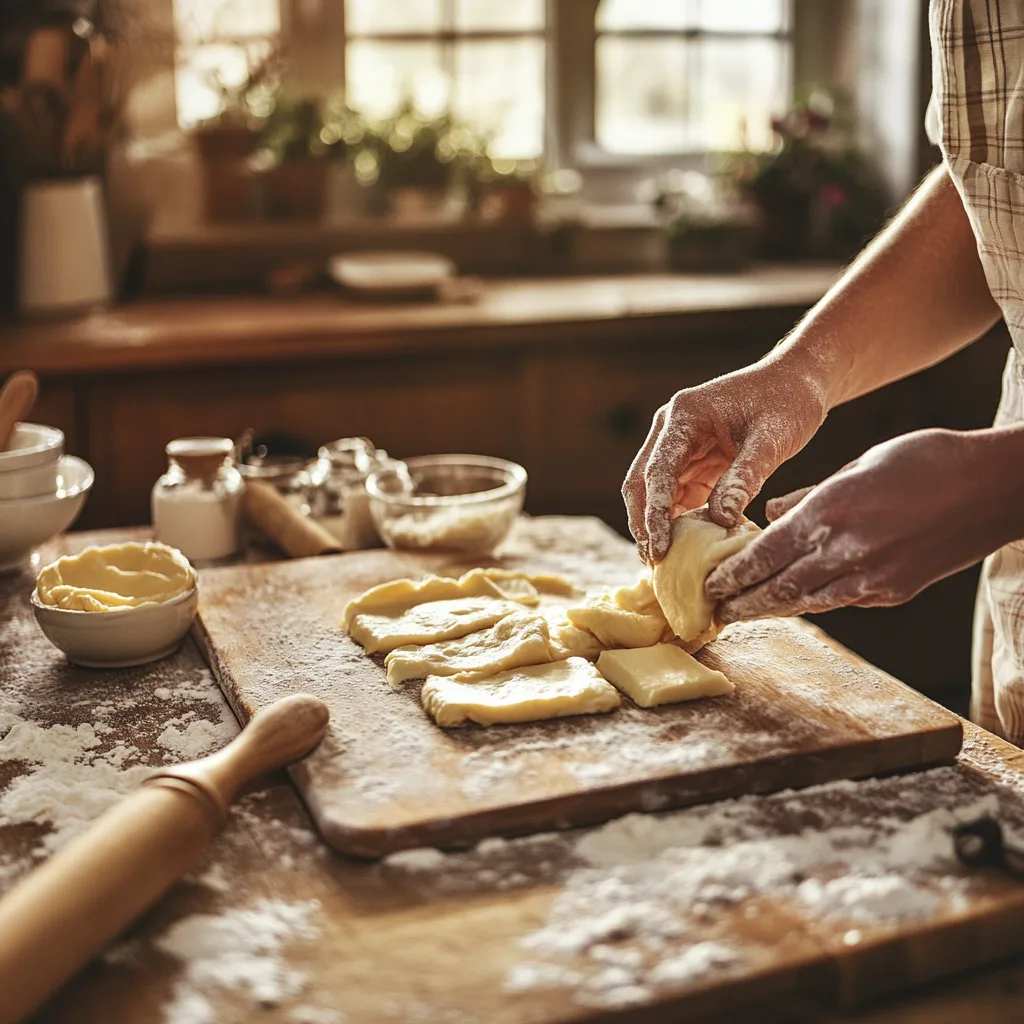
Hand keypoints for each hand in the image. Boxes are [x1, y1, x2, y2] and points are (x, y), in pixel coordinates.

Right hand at [622, 359, 828, 562]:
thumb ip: (744, 477)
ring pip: (654, 492)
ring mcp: (680, 445)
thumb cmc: (789, 401)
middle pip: (641, 483)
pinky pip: (676, 494)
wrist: (800, 380)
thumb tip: (720, 520)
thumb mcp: (771, 439)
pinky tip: (686, 546)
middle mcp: (671, 429)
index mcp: (683, 416)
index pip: (657, 471)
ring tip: (665, 563)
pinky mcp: (694, 460)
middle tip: (653, 563)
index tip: (659, 549)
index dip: (654, 513)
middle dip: (644, 523)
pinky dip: (678, 519)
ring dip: (657, 524)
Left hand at [705, 427, 1023, 622]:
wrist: (995, 488)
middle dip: (742, 603)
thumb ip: (808, 497)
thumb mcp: (858, 466)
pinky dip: (813, 601)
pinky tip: (795, 601)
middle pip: (779, 588)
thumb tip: (770, 515)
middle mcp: (847, 550)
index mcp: (832, 512)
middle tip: (715, 613)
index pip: (766, 554)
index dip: (733, 575)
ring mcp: (873, 577)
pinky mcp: (894, 592)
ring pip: (808, 602)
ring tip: (744, 614)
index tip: (709, 586)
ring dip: (772, 610)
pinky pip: (842, 600)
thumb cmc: (926, 462)